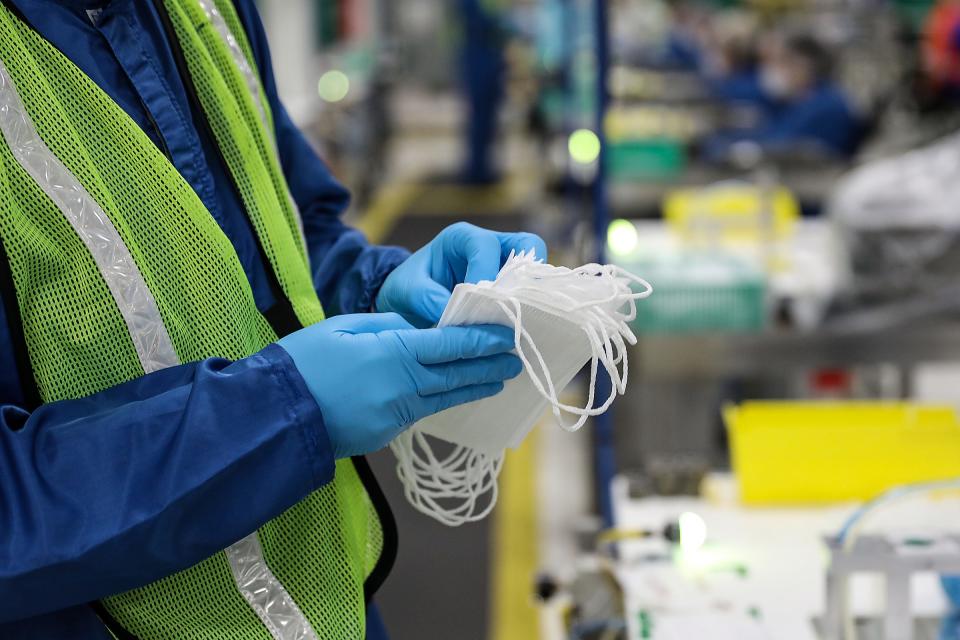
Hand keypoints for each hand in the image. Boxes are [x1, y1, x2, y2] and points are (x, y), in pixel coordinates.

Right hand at [278, 313, 521, 458]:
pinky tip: (454, 395)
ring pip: (443, 398)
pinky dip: (442, 401)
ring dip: (473, 387)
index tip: (505, 337)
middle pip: (455, 375)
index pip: (449, 345)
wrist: (273, 416)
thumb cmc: (301, 363)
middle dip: (488, 367)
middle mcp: (401, 386)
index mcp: (391, 353)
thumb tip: (414, 328)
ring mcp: (395, 414)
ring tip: (497, 381)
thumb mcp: (341, 327)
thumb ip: (383, 325)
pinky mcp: (385, 433)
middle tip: (515, 360)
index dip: (481, 341)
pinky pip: (421, 412)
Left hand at [376, 222, 546, 327]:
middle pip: (527, 245)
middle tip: (508, 305)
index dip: (485, 274)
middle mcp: (489, 245)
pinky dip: (525, 306)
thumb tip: (455, 316)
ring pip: (535, 268)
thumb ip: (427, 299)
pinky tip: (512, 326)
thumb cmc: (407, 288)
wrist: (408, 301)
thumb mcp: (407, 291)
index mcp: (461, 238)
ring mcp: (504, 265)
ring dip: (528, 293)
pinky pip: (529, 290)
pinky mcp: (510, 285)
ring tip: (514, 318)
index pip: (485, 246)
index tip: (477, 302)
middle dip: (522, 275)